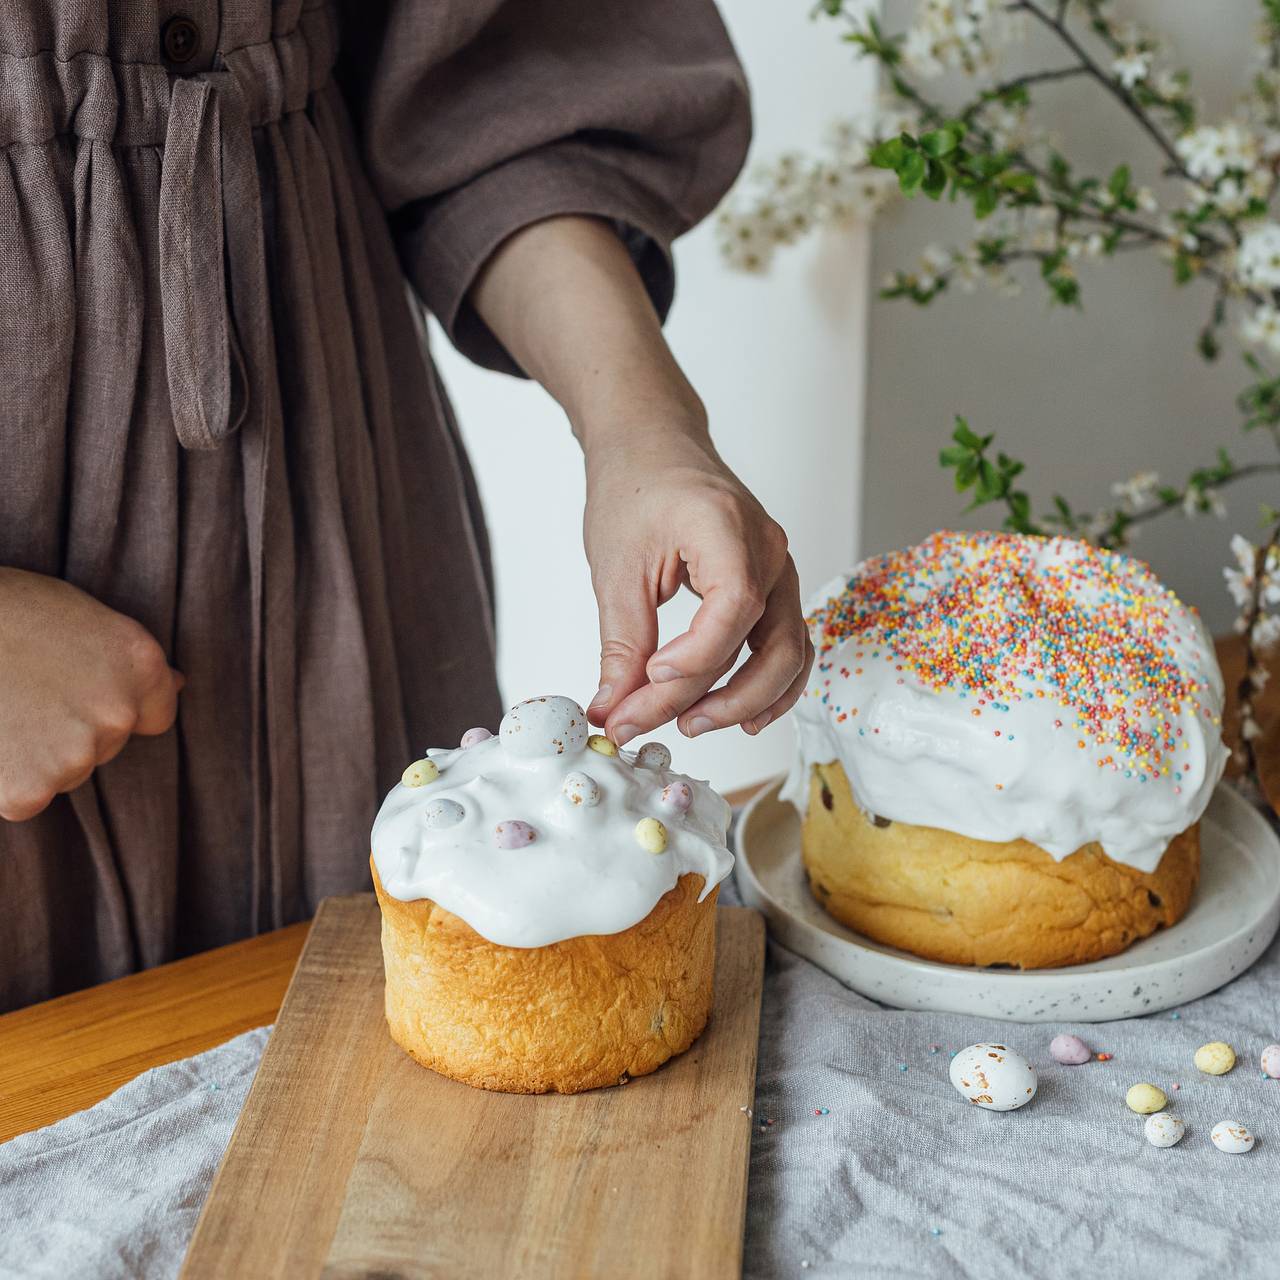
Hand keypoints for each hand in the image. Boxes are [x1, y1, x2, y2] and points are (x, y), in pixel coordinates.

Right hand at [0, 568, 182, 820]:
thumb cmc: (4, 611)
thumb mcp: (80, 617)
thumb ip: (128, 663)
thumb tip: (178, 685)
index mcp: (139, 664)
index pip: (157, 713)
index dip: (114, 705)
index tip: (77, 693)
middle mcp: (119, 714)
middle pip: (106, 744)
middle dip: (71, 727)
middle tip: (22, 690)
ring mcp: (76, 756)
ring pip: (65, 770)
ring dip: (35, 753)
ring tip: (0, 707)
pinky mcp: (29, 791)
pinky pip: (25, 797)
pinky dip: (4, 779)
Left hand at [583, 421, 812, 743]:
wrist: (652, 445)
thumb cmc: (634, 488)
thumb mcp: (615, 568)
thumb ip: (620, 645)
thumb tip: (613, 711)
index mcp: (727, 526)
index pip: (734, 608)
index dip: (696, 658)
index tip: (648, 682)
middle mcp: (768, 549)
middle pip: (775, 644)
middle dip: (722, 697)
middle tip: (662, 724)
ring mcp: (779, 569)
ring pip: (791, 653)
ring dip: (748, 700)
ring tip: (692, 725)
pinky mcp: (773, 587)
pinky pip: (787, 646)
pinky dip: (767, 685)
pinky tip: (737, 713)